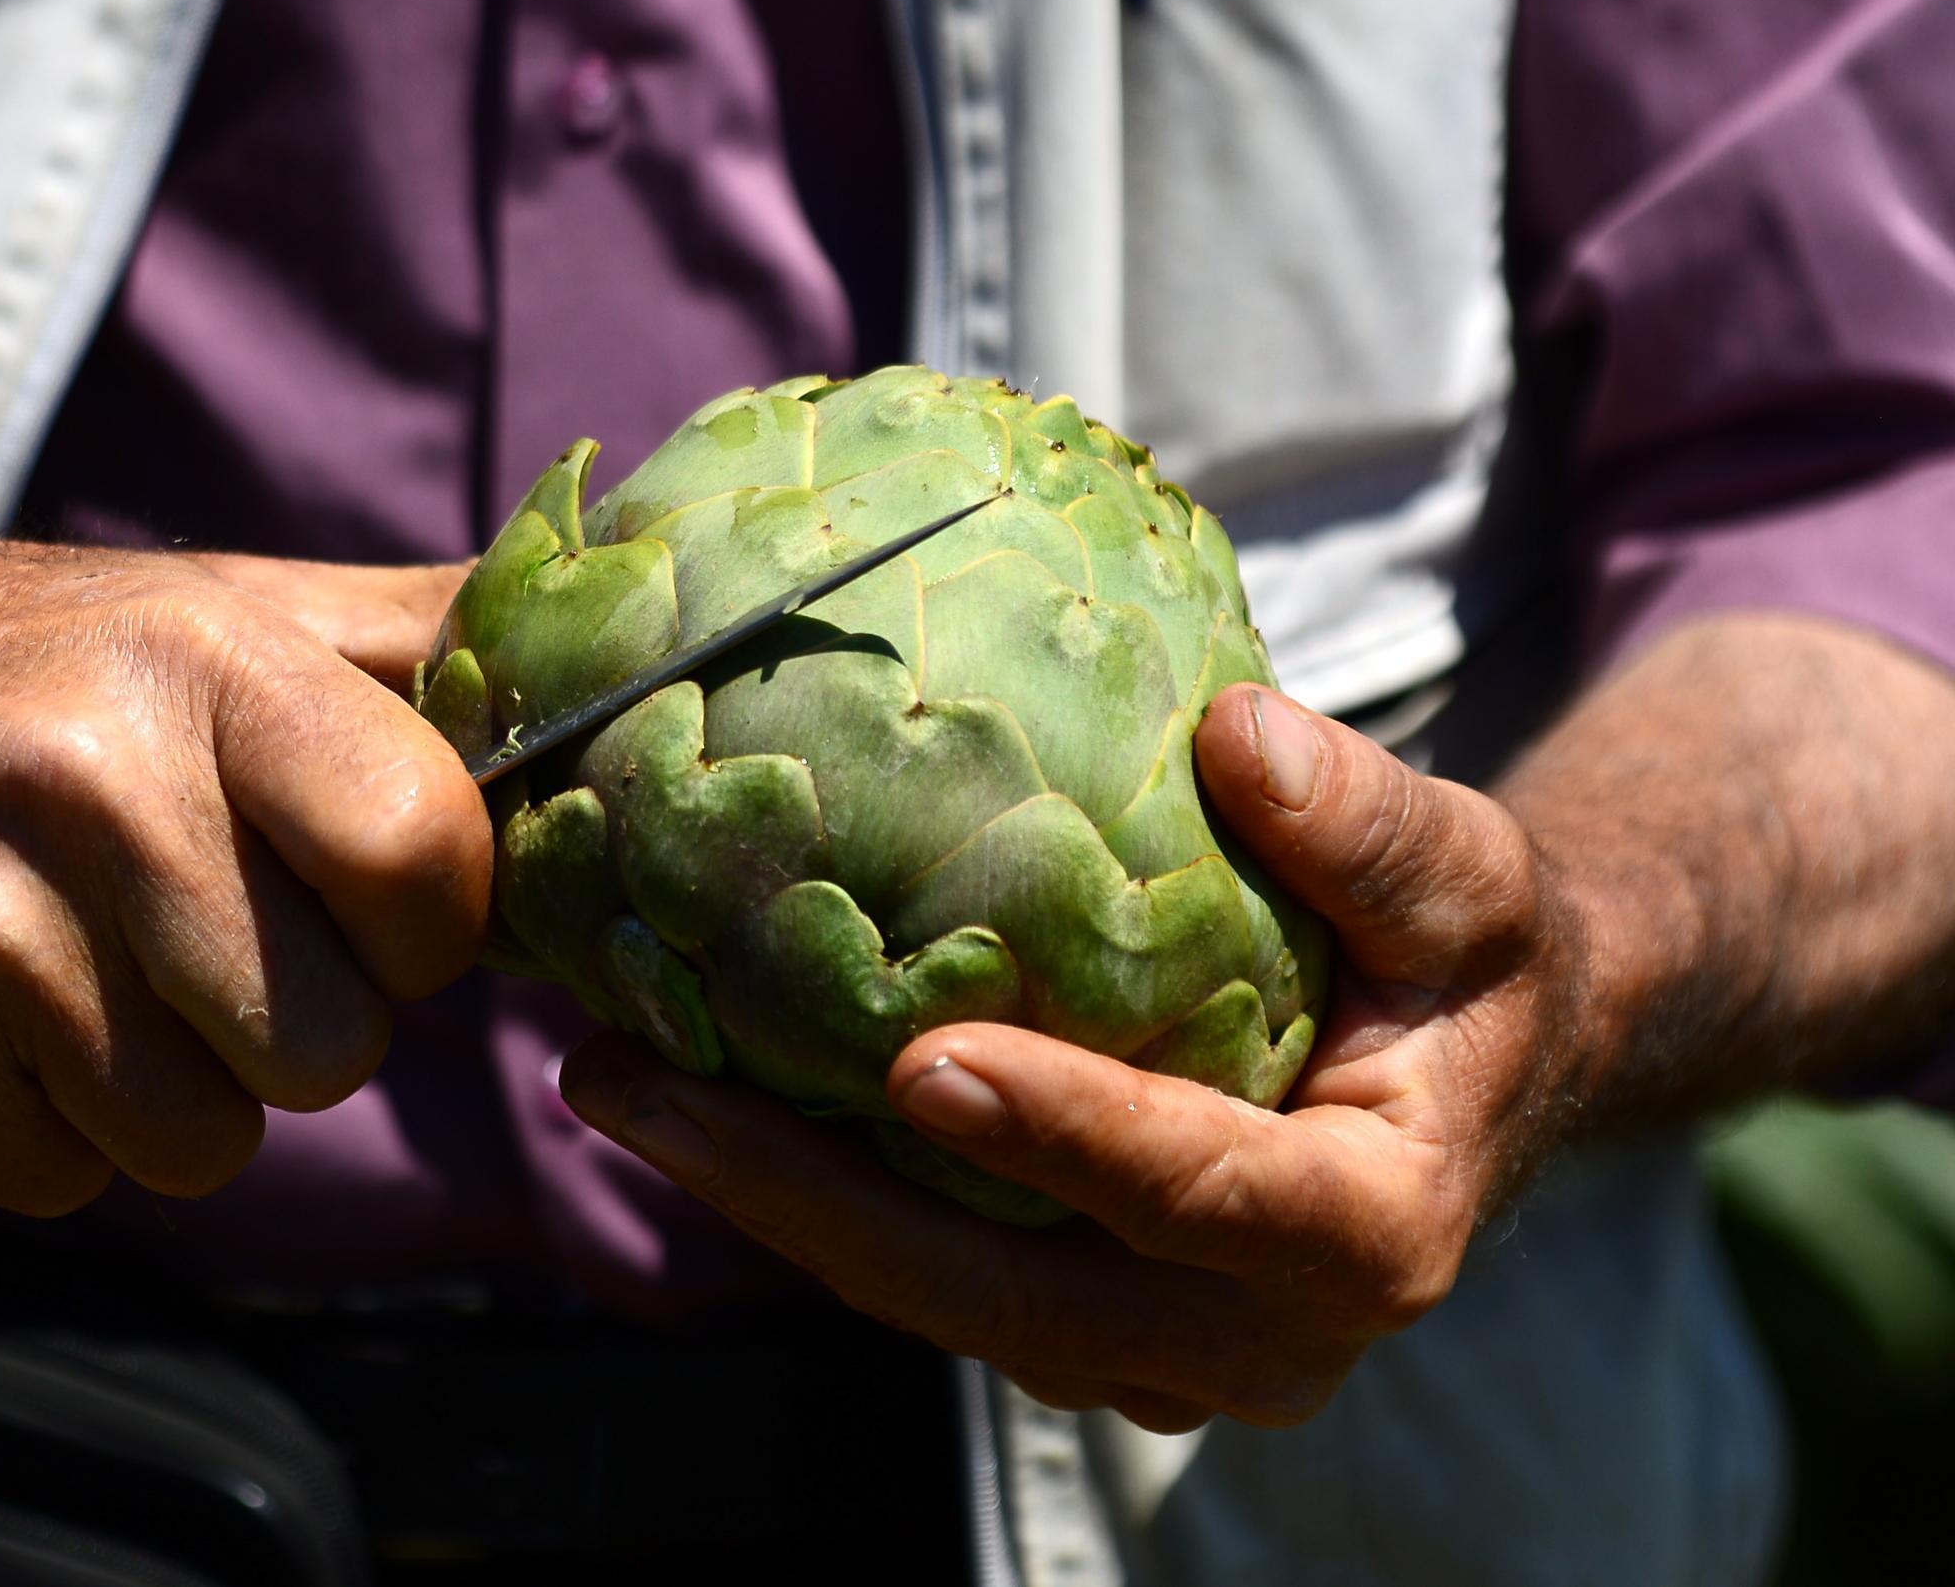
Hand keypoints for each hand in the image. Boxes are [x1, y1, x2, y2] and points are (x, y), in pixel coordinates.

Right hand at [0, 471, 489, 1214]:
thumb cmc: (31, 656)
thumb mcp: (225, 604)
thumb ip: (424, 642)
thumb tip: (626, 652)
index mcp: (209, 665)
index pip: (424, 861)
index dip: (431, 922)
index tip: (379, 899)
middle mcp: (96, 789)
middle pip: (333, 1050)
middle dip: (307, 1021)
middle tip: (222, 936)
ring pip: (207, 1145)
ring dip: (184, 1088)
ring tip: (108, 967)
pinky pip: (70, 1182)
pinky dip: (58, 1127)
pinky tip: (10, 1012)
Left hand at [561, 683, 1585, 1430]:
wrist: (1471, 1065)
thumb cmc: (1471, 960)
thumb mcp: (1469, 876)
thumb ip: (1373, 826)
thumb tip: (1239, 734)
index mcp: (1368, 1235)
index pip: (1203, 1195)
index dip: (1068, 1136)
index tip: (919, 1061)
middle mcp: (1252, 1336)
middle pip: (1009, 1297)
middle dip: (809, 1200)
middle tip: (630, 1084)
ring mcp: (1154, 1350)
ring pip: (939, 1303)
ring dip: (773, 1202)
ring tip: (614, 1078)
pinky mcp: (1081, 1323)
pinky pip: (929, 1272)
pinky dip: (812, 1193)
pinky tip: (691, 1090)